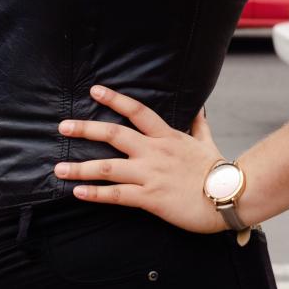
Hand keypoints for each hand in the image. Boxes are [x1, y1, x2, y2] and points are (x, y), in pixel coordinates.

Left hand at [53, 83, 227, 233]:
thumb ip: (198, 125)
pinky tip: (78, 192)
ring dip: (80, 167)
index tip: (94, 90)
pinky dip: (96, 193)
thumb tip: (198, 108)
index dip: (115, 99)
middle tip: (63, 127)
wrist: (229, 196)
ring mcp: (151, 174)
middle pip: (113, 135)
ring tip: (59, 168)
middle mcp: (154, 151)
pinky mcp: (150, 197)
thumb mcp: (206, 142)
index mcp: (167, 136)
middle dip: (85, 130)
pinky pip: (117, 195)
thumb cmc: (218, 171)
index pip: (137, 111)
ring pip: (108, 167)